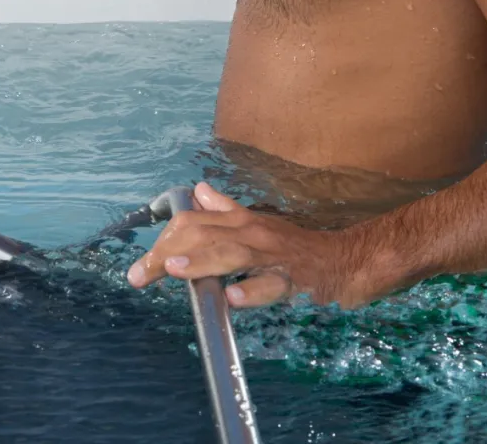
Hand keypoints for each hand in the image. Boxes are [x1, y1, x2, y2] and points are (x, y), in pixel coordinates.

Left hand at [125, 181, 383, 308]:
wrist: (347, 260)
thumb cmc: (297, 246)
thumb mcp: (258, 223)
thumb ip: (226, 209)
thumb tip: (200, 190)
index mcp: (242, 221)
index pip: (193, 223)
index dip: (164, 241)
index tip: (141, 267)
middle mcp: (254, 233)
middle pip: (204, 235)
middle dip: (168, 254)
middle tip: (140, 275)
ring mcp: (274, 256)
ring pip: (233, 254)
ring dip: (201, 261)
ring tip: (173, 268)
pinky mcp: (295, 280)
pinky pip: (273, 285)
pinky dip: (252, 290)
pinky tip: (232, 296)